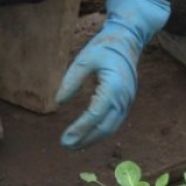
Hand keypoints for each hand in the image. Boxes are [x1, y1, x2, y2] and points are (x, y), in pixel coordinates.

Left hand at [55, 0, 170, 149]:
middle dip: (85, 139)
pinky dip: (101, 133)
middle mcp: (123, 98)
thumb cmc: (104, 47)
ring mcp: (127, 101)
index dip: (80, 129)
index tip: (65, 137)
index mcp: (114, 86)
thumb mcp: (83, 59)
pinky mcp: (126, 102)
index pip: (95, 115)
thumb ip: (71, 81)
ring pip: (111, 128)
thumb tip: (58, 102)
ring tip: (74, 146)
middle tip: (66, 145)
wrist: (128, 39)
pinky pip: (114, 123)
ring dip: (93, 139)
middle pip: (105, 127)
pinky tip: (87, 137)